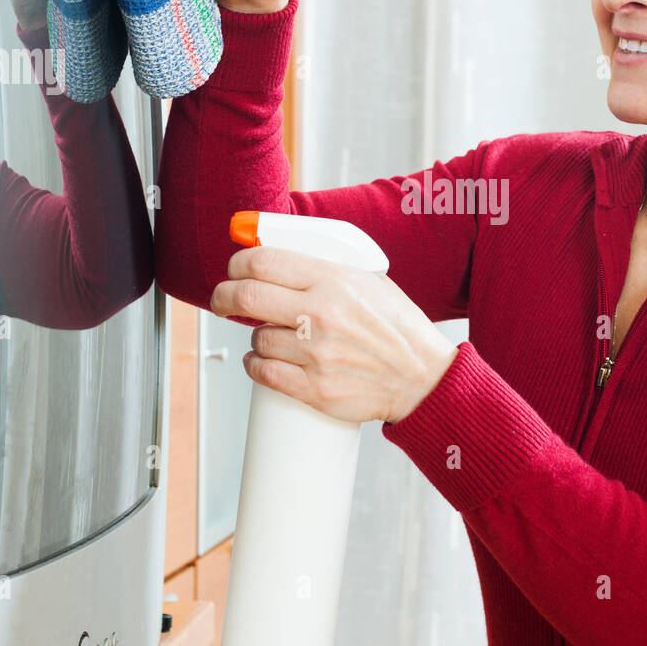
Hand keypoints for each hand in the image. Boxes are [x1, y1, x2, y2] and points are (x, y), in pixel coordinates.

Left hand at [211, 246, 458, 423]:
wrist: (423, 377)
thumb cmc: (397, 328)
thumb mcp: (368, 280)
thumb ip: (323, 267)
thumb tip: (274, 257)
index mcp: (334, 280)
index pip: (263, 261)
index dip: (237, 264)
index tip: (234, 270)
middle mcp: (322, 314)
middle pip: (245, 297)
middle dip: (223, 297)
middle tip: (224, 300)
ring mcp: (316, 354)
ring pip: (255, 339)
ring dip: (255, 336)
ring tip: (273, 335)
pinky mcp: (314, 388)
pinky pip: (263, 373)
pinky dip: (256, 365)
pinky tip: (266, 360)